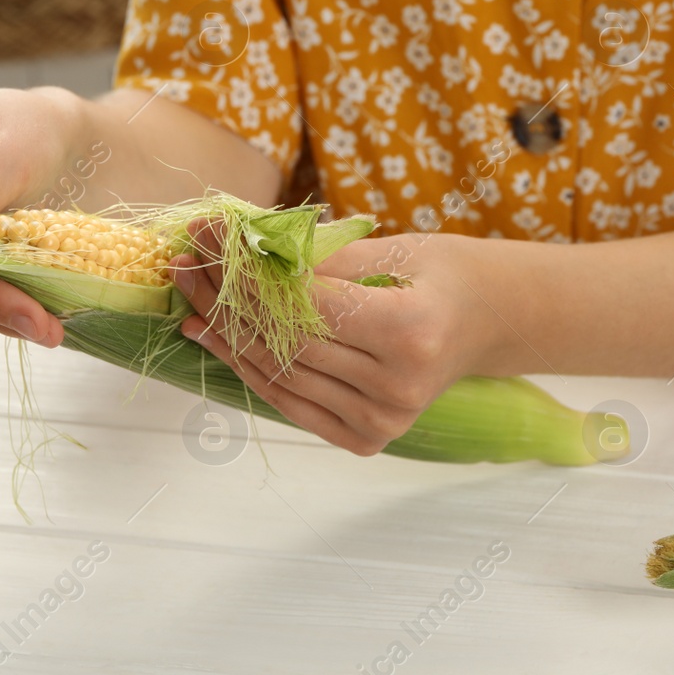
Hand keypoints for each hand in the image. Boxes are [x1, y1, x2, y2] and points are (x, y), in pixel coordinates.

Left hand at [172, 226, 499, 455]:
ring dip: (224, 333)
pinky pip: (289, 401)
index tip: (208, 235)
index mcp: (411, 333)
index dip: (248, 270)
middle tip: (187, 260)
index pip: (306, 304)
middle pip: (286, 342)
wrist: (487, 324)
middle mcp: (397, 387)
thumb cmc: (442, 275)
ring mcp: (382, 421)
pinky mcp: (366, 439)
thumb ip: (319, 258)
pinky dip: (248, 367)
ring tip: (189, 293)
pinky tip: (211, 334)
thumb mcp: (391, 249)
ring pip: (279, 375)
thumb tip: (239, 248)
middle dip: (226, 297)